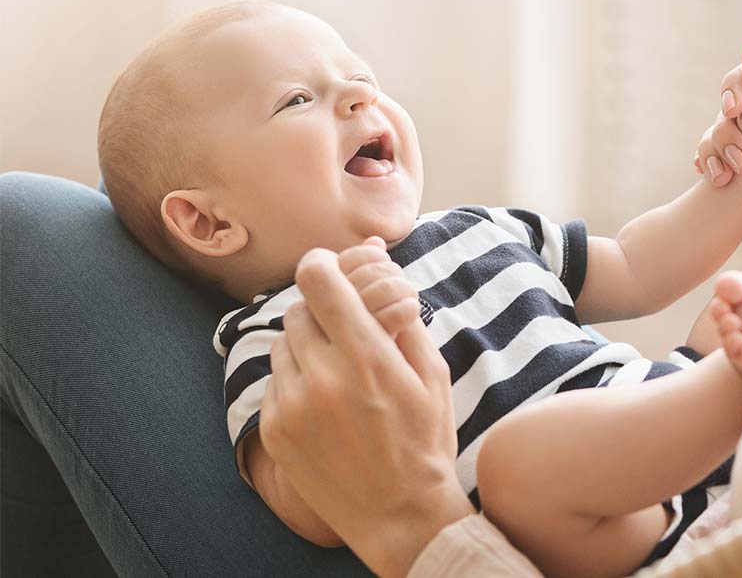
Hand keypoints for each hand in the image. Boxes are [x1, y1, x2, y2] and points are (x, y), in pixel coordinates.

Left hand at [259, 246, 470, 575]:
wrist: (400, 516)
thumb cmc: (425, 440)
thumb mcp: (433, 373)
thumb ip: (403, 314)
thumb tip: (380, 259)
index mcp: (368, 357)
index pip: (318, 280)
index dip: (323, 264)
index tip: (331, 269)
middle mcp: (323, 378)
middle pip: (297, 309)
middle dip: (321, 310)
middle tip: (345, 329)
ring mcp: (292, 407)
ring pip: (282, 344)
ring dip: (306, 345)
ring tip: (339, 372)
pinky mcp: (274, 431)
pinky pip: (275, 381)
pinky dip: (296, 380)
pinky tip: (326, 404)